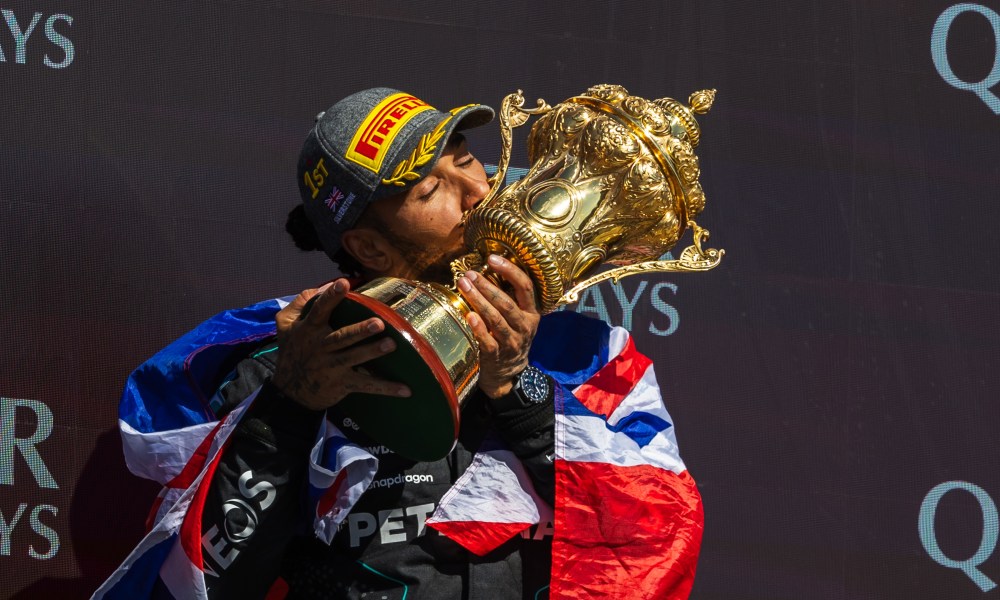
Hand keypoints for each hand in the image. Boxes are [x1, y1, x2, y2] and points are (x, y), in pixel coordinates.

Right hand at [271, 279, 411, 410]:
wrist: (289, 391)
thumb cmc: (291, 350)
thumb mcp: (285, 324)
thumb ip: (302, 301)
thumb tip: (326, 284)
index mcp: (309, 329)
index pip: (320, 310)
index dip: (331, 296)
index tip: (344, 283)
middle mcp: (321, 347)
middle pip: (342, 337)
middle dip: (360, 330)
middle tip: (379, 323)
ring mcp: (332, 367)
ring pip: (355, 358)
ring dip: (373, 353)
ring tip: (392, 345)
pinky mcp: (343, 384)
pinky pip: (366, 386)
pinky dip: (386, 388)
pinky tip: (406, 390)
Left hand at [456, 254, 540, 398]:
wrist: (509, 372)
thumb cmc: (510, 336)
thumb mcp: (517, 318)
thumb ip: (508, 297)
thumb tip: (486, 269)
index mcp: (531, 312)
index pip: (526, 286)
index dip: (510, 270)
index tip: (492, 258)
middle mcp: (525, 326)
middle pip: (506, 302)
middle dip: (487, 286)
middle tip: (469, 274)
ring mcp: (512, 342)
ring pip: (496, 319)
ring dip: (479, 301)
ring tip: (464, 286)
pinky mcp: (497, 355)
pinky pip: (488, 340)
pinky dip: (479, 327)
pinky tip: (469, 314)